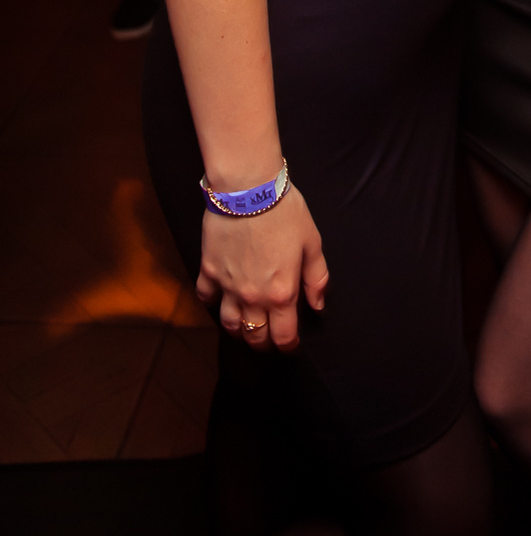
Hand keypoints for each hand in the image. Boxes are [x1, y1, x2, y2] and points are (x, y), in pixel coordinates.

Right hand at [196, 185, 327, 352]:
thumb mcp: (312, 242)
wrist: (249, 189)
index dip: (288, 346)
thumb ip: (317, 278)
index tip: (291, 345)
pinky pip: (206, 298)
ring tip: (246, 325)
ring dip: (238, 329)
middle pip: (254, 336)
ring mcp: (227, 285)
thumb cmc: (285, 212)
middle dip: (263, 343)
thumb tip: (318, 306)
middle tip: (269, 339)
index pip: (283, 336)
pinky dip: (212, 302)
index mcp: (281, 293)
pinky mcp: (208, 270)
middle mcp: (253, 296)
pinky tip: (220, 298)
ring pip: (228, 324)